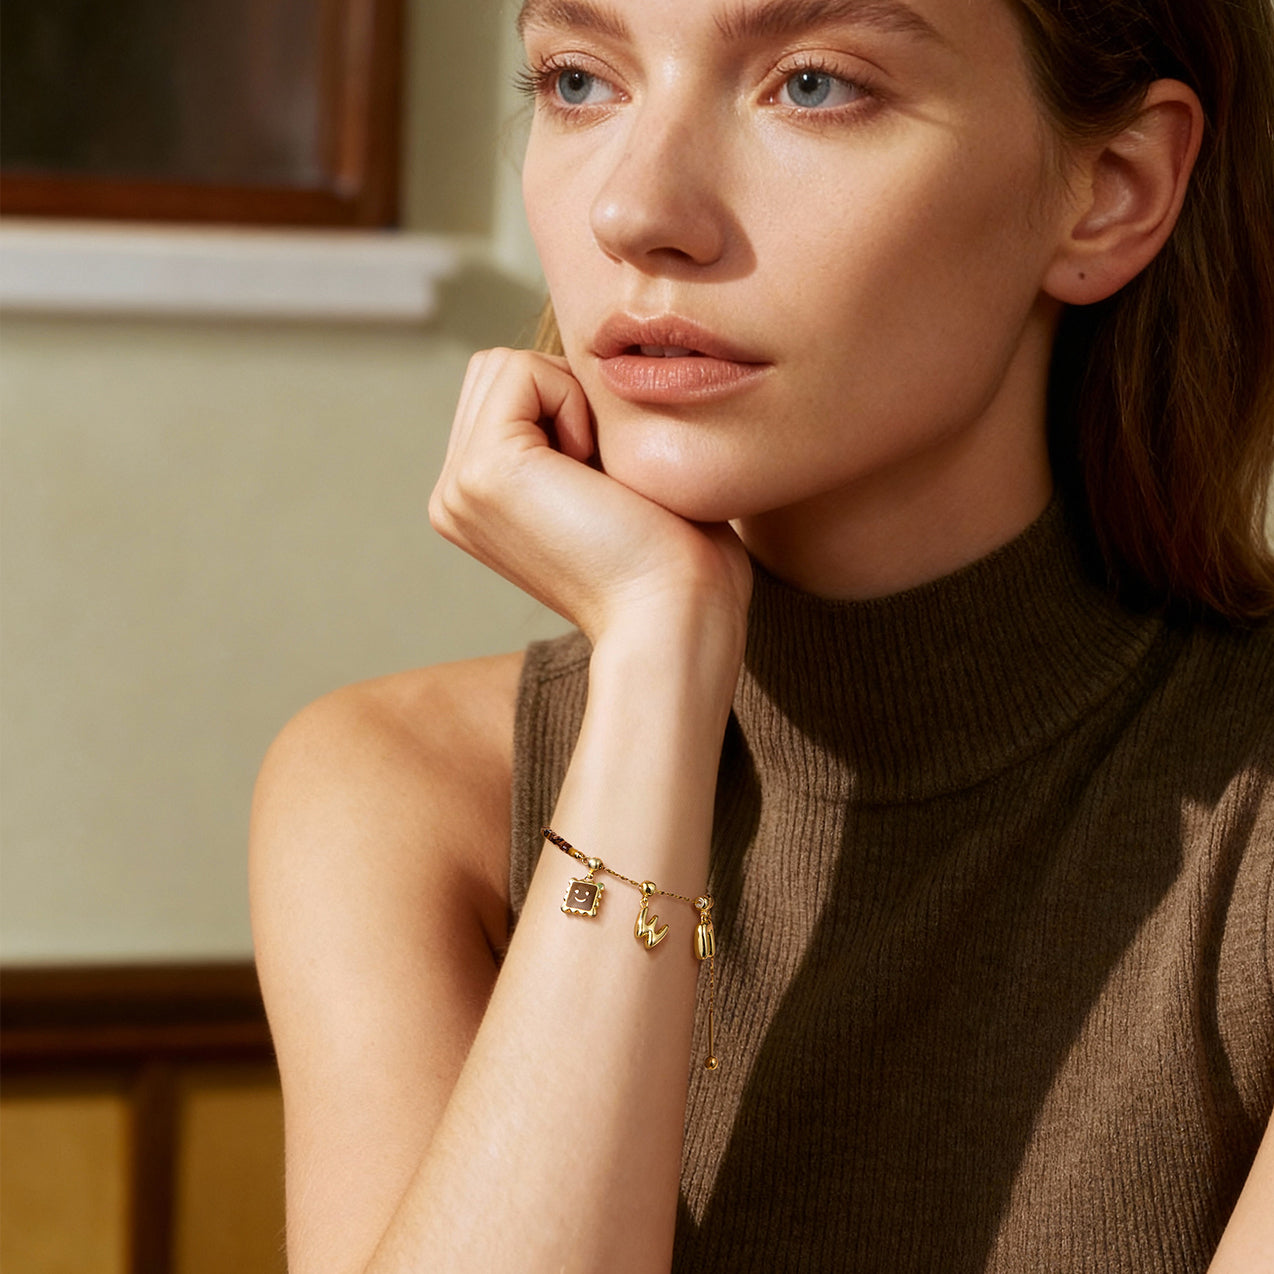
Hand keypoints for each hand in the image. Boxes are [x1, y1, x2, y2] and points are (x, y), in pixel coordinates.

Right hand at [429, 348, 752, 647]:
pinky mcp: (482, 472)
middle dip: (565, 396)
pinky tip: (594, 473)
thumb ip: (570, 431)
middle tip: (603, 478)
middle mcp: (453, 496)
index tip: (607, 483)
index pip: (505, 390)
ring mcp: (459, 488)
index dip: (572, 406)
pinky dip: (574, 403)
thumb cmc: (673, 557)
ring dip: (571, 400)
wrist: (676, 615)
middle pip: (497, 370)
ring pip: (505, 365)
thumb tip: (577, 365)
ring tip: (597, 478)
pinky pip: (523, 372)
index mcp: (476, 501)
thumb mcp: (605, 479)